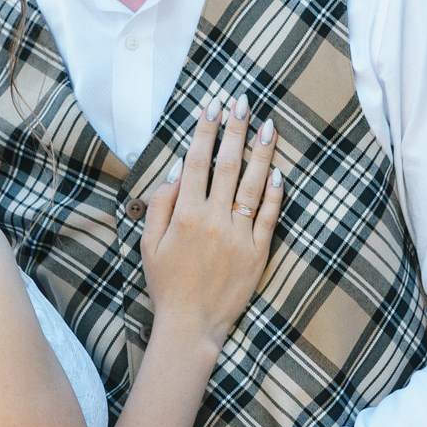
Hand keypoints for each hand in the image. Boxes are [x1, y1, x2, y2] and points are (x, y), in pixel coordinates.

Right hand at [138, 96, 282, 345]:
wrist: (191, 324)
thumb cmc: (166, 283)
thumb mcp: (149, 244)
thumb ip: (160, 205)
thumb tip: (176, 171)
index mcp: (185, 215)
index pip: (197, 162)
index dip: (206, 131)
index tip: (213, 106)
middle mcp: (213, 220)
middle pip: (228, 165)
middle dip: (235, 129)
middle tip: (242, 101)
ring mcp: (239, 235)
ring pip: (253, 184)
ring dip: (261, 151)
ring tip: (268, 124)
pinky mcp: (258, 252)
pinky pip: (269, 215)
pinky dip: (274, 192)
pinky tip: (277, 170)